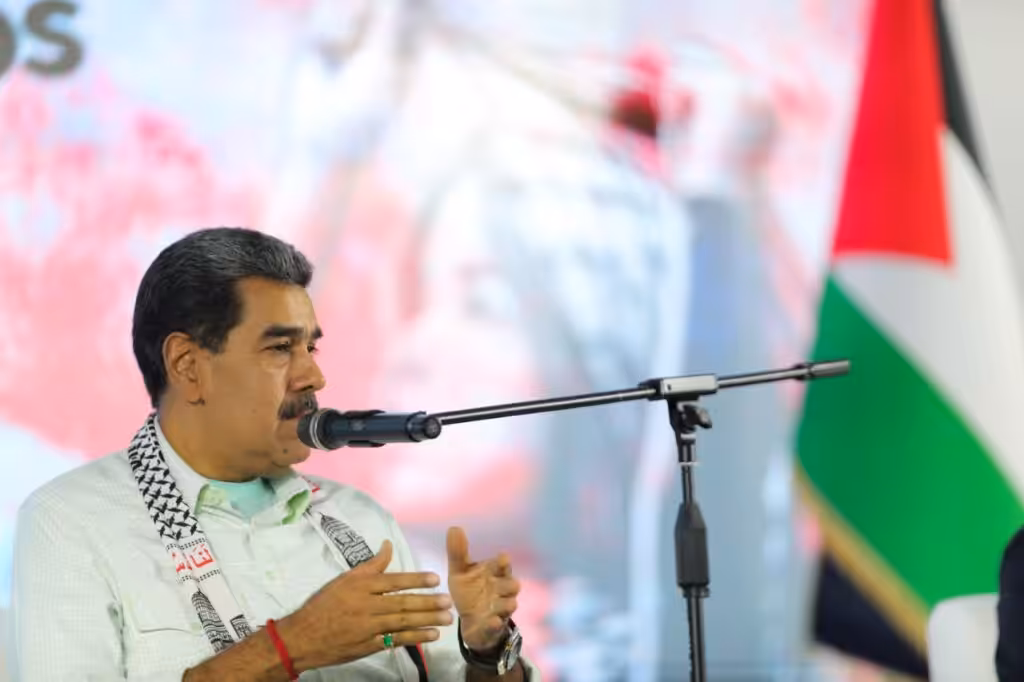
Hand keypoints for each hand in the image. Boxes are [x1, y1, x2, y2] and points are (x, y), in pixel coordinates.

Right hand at [277, 540, 452, 672]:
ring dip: (427, 620)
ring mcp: (368, 628)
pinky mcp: (369, 646)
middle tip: (448, 601)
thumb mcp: (345, 579)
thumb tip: (388, 545)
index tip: (435, 578)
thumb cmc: (324, 604)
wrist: (303, 637)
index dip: (415, 580)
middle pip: (402, 603)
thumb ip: (371, 565)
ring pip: (402, 622)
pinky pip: (395, 641)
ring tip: (447, 619)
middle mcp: (366, 606)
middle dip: (427, 602)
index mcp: (361, 586)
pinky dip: (414, 638)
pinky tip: (431, 635)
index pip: (393, 581)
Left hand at [446, 526, 521, 651]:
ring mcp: (499, 609)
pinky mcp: (493, 626)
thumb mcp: (460, 572)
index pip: (502, 566)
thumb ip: (458, 553)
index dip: (504, 563)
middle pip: (512, 585)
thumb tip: (453, 527)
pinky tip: (493, 621)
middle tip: (504, 583)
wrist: (469, 622)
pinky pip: (497, 625)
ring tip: (504, 603)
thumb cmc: (469, 591)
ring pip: (509, 605)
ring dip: (506, 603)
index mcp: (493, 574)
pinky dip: (496, 624)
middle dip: (510, 584)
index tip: (502, 558)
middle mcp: (501, 590)